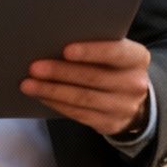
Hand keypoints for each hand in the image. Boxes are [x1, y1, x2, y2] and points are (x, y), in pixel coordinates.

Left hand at [21, 40, 150, 138]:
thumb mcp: (117, 53)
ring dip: (52, 91)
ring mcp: (123, 107)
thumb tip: (56, 42)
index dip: (91, 52)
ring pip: (83, 99)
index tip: (66, 50)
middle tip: (35, 67)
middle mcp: (134, 84)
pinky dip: (57, 104)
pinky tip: (41, 96)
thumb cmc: (115, 67)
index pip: (115, 53)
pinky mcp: (109, 124)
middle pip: (93, 78)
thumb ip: (97, 46)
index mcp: (137, 58)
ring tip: (29, 84)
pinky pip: (79, 114)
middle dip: (61, 72)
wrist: (136, 100)